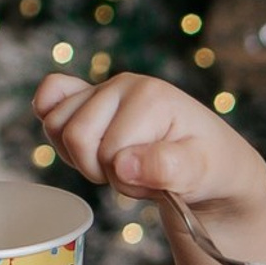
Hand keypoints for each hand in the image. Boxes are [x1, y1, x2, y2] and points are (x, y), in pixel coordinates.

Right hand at [32, 72, 265, 210]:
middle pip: (75, 136)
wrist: (215, 164)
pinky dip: (53, 124)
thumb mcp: (201, 173)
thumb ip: (167, 168)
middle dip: (103, 171)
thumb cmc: (210, 167)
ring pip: (56, 126)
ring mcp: (105, 89)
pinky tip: (80, 138)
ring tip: (123, 162)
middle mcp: (124, 84)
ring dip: (84, 159)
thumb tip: (122, 164)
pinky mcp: (91, 98)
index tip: (159, 180)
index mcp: (151, 96)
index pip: (108, 152)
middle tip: (139, 174)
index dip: (127, 180)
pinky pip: (50, 98)